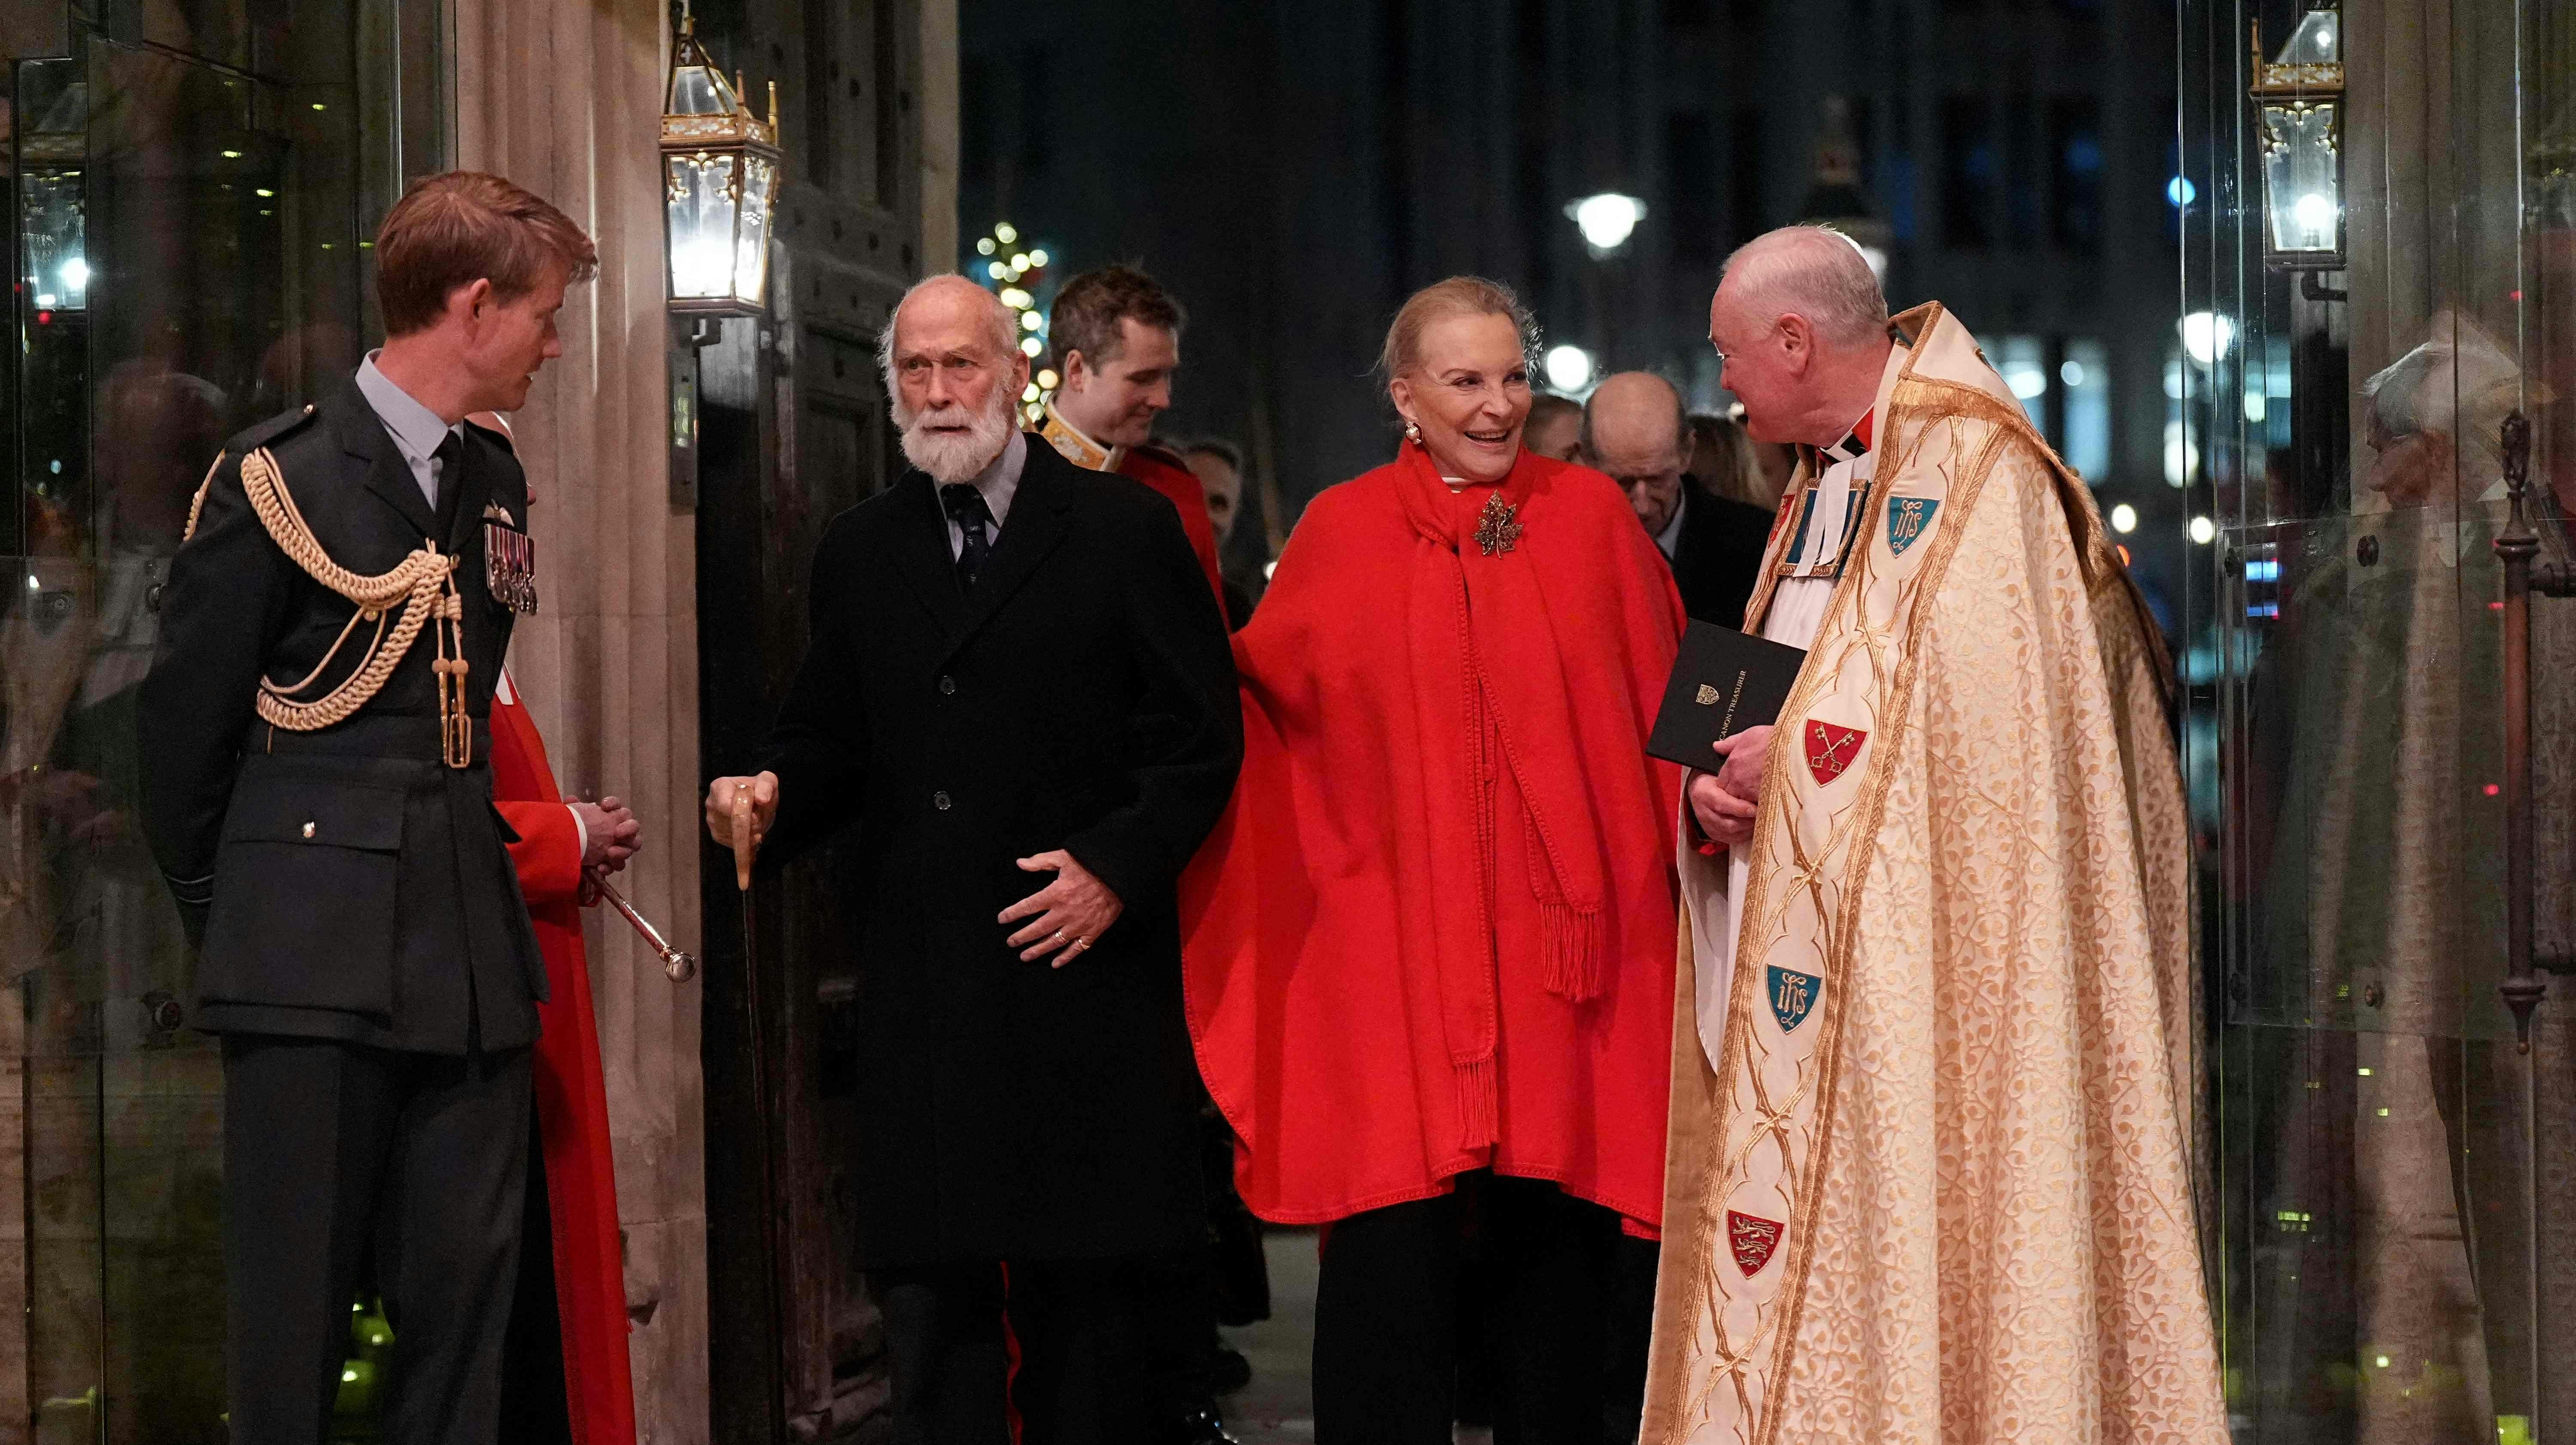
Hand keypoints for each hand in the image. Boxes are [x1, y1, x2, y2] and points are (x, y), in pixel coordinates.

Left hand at [573, 795, 641, 873]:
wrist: (566, 851)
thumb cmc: (572, 831)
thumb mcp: (572, 818)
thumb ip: (574, 809)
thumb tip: (571, 798)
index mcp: (609, 816)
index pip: (616, 805)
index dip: (613, 804)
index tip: (602, 806)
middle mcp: (618, 830)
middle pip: (634, 826)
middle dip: (628, 829)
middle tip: (616, 833)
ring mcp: (619, 847)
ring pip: (631, 848)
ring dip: (622, 851)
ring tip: (610, 852)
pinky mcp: (613, 863)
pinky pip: (619, 865)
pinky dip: (611, 866)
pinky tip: (600, 867)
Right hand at [704, 773, 776, 853]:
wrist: (756, 801)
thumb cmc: (759, 789)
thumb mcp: (767, 782)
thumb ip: (766, 787)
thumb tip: (762, 800)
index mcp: (719, 787)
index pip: (724, 805)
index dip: (741, 814)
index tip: (756, 817)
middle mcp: (711, 804)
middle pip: (728, 822)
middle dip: (748, 826)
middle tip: (760, 823)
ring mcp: (712, 820)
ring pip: (731, 834)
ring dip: (749, 835)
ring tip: (757, 826)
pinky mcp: (717, 834)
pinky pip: (731, 843)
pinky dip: (745, 842)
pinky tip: (753, 835)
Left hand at [999, 850, 1123, 967]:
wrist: (1120, 874)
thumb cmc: (1092, 864)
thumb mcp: (1064, 857)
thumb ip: (1040, 861)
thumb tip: (1020, 863)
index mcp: (1055, 894)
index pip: (1027, 907)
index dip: (1012, 914)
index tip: (1002, 919)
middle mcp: (1064, 913)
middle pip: (1037, 929)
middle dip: (1021, 937)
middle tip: (1011, 942)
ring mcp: (1078, 925)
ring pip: (1053, 942)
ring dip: (1038, 950)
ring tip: (1025, 956)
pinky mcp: (1092, 932)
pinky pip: (1076, 949)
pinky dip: (1065, 958)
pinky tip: (1055, 963)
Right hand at [1688, 772, 1756, 849]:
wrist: (1699, 796)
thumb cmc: (1715, 786)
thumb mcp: (1722, 780)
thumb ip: (1735, 788)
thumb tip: (1756, 794)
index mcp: (1704, 795)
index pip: (1723, 805)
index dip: (1742, 809)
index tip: (1757, 809)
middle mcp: (1703, 814)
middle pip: (1729, 823)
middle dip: (1748, 821)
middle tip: (1762, 816)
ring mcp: (1707, 826)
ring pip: (1731, 832)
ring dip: (1748, 828)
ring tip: (1759, 821)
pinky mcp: (1713, 835)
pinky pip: (1731, 838)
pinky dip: (1744, 834)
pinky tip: (1752, 828)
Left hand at [1712, 725, 1771, 807]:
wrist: (1798, 748)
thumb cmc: (1775, 739)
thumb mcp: (1750, 734)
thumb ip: (1730, 743)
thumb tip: (1717, 746)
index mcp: (1732, 765)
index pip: (1721, 782)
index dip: (1729, 783)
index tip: (1737, 782)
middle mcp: (1738, 781)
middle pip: (1730, 795)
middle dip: (1736, 795)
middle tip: (1749, 790)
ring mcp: (1751, 793)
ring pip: (1743, 804)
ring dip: (1748, 802)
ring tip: (1759, 796)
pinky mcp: (1764, 801)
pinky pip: (1757, 809)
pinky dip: (1760, 807)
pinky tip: (1768, 800)